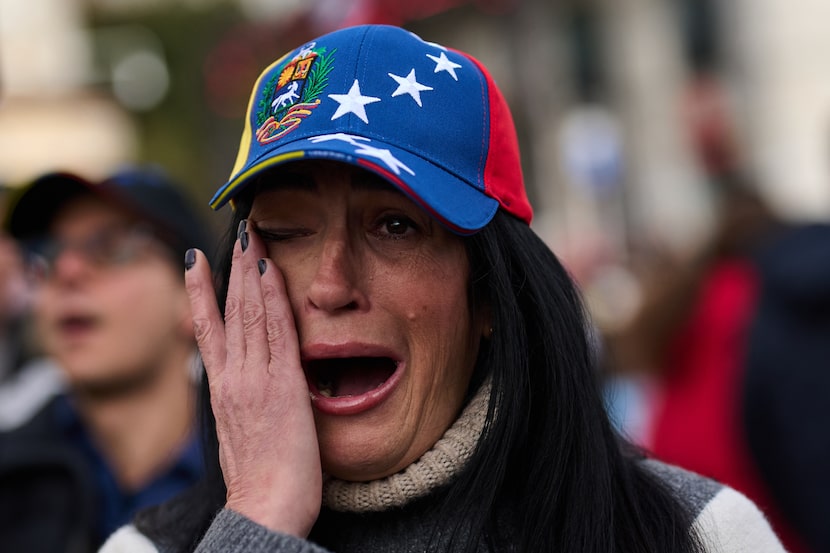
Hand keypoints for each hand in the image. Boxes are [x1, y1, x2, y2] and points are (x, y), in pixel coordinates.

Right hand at [184, 221, 321, 535]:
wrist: (265, 509)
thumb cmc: (258, 480)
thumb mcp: (239, 434)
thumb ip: (241, 402)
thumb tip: (245, 387)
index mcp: (222, 389)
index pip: (209, 329)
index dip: (203, 293)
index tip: (198, 262)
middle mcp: (233, 378)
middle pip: (228, 312)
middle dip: (231, 269)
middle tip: (236, 233)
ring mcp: (255, 378)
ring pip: (249, 314)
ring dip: (251, 272)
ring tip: (251, 239)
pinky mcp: (282, 385)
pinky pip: (277, 331)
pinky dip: (272, 298)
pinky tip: (271, 272)